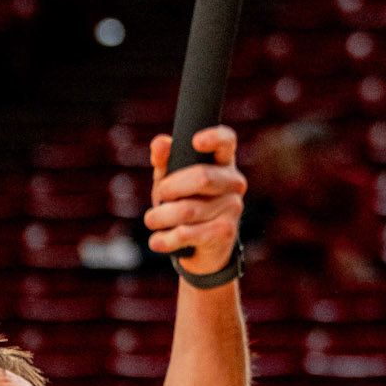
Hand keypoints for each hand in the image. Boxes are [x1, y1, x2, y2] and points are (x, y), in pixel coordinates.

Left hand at [145, 125, 245, 277]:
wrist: (202, 248)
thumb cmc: (185, 204)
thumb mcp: (171, 180)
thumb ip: (164, 161)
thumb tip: (161, 143)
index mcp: (223, 161)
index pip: (226, 141)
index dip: (213, 138)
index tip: (195, 141)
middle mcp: (234, 182)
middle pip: (202, 177)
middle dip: (170, 188)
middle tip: (159, 196)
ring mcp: (233, 207)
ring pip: (188, 210)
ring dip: (161, 216)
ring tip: (152, 220)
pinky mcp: (226, 232)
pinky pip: (188, 233)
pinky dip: (165, 238)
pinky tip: (157, 240)